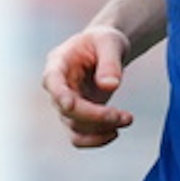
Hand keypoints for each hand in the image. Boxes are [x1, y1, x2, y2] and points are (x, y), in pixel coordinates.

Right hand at [41, 25, 133, 147]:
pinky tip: (116, 131)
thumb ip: (110, 62)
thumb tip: (110, 86)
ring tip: (127, 119)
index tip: (70, 104)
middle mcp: (58, 86)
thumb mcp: (110, 42)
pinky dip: (97, 139)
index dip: (59, 94)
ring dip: (100, 129)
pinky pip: (81, 136)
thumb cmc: (105, 41)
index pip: (52, 80)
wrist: (106, 50)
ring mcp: (67, 104)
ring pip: (74, 128)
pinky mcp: (78, 116)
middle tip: (122, 115)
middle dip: (95, 115)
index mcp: (58, 62)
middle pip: (67, 109)